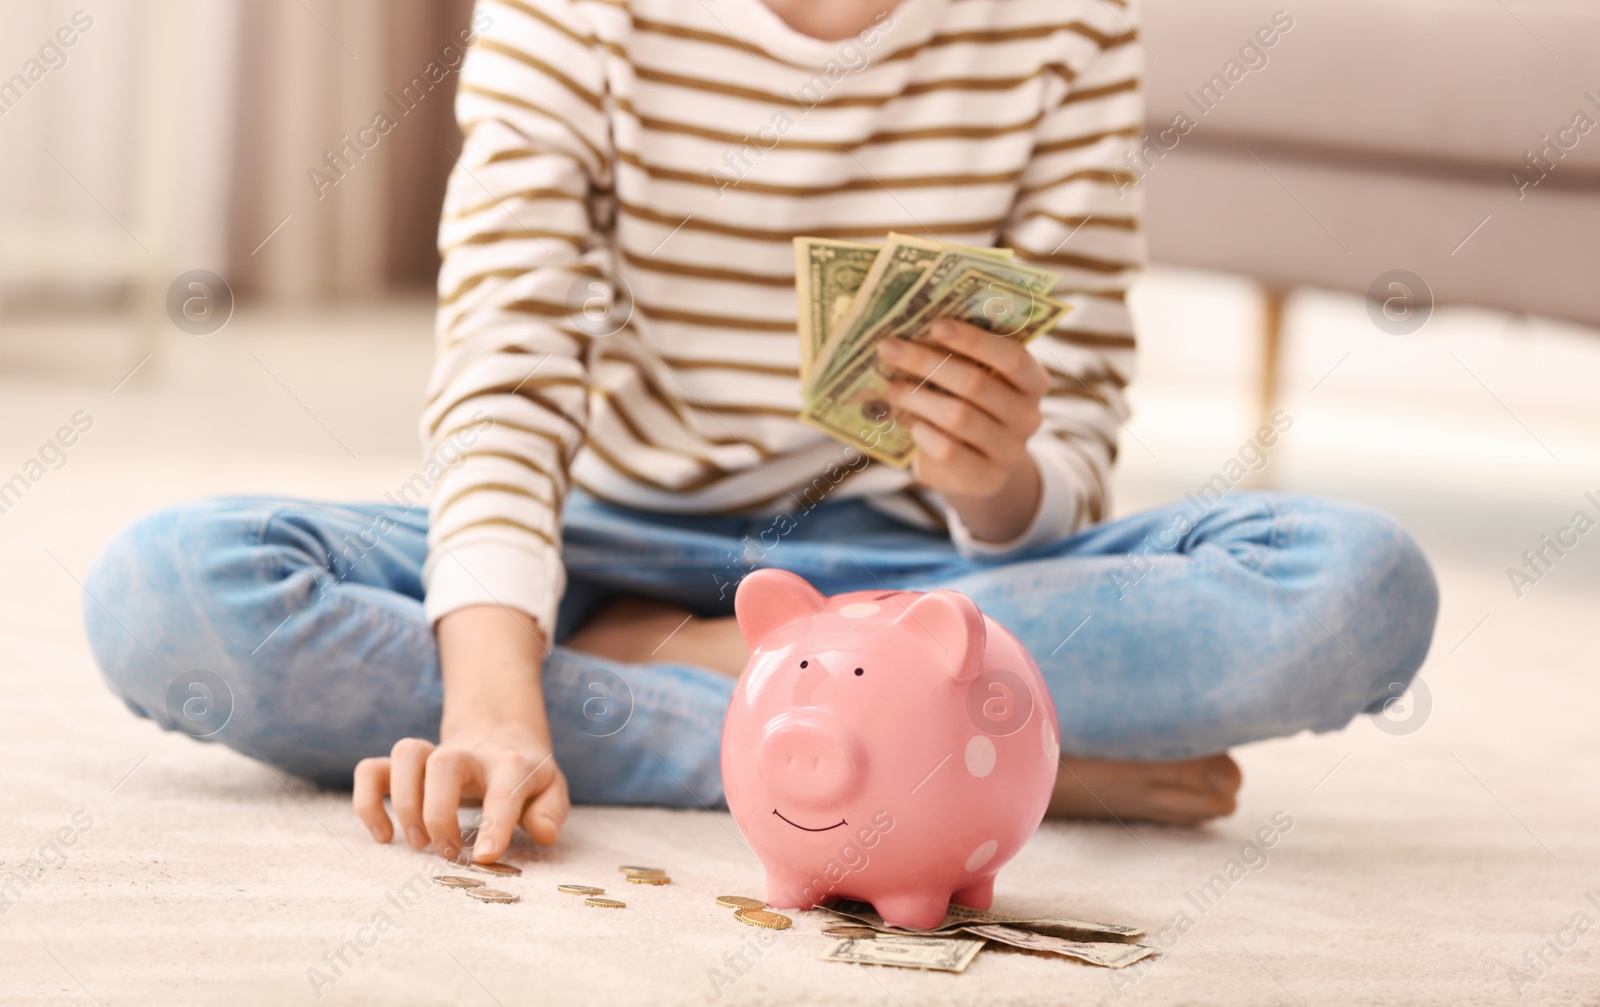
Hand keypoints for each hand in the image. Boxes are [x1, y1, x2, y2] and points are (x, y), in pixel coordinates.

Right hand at [352, 605, 569, 861]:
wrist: (501, 736)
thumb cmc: (525, 776)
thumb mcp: (551, 790)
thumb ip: (550, 812)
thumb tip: (544, 834)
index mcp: (511, 764)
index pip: (504, 789)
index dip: (495, 823)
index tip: (484, 858)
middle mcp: (470, 754)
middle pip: (444, 762)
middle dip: (439, 813)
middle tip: (449, 853)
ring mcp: (434, 755)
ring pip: (406, 754)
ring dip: (405, 803)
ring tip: (417, 844)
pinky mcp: (406, 765)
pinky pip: (372, 769)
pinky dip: (367, 801)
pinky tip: (383, 836)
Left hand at [879, 317, 1047, 541]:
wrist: (979, 468)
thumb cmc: (971, 409)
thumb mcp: (975, 382)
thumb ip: (958, 359)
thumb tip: (910, 334)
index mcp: (1034, 383)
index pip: (1013, 357)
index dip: (975, 340)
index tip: (936, 325)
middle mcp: (1029, 417)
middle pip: (976, 383)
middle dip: (927, 362)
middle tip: (889, 348)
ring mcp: (1010, 451)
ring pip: (959, 416)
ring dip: (918, 398)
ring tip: (892, 388)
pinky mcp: (986, 479)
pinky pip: (949, 450)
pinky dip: (924, 434)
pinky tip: (912, 426)